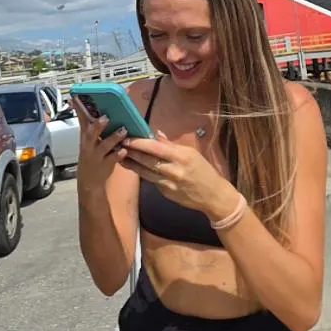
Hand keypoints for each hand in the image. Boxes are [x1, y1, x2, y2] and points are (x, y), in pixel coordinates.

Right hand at [70, 97, 126, 195]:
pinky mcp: (105, 165)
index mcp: (85, 137)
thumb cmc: (90, 157)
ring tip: (123, 130)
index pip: (81, 121)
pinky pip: (112, 159)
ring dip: (113, 138)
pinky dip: (118, 155)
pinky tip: (124, 150)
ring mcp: (97, 156)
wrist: (89, 182)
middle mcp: (89, 146)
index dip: (80, 110)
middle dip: (97, 126)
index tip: (78, 98)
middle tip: (106, 117)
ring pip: (104, 146)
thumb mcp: (86, 141)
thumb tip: (88, 108)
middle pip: (90, 134)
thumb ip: (89, 125)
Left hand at [120, 131, 237, 219]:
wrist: (213, 196)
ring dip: (131, 164)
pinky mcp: (165, 193)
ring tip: (120, 156)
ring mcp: (168, 184)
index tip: (128, 138)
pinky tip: (133, 167)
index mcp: (181, 157)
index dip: (140, 143)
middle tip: (118, 144)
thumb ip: (171, 145)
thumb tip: (156, 134)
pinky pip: (151, 180)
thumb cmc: (204, 171)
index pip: (156, 148)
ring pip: (144, 172)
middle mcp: (173, 170)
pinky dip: (141, 173)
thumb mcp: (191, 153)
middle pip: (147, 160)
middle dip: (131, 152)